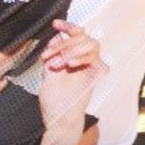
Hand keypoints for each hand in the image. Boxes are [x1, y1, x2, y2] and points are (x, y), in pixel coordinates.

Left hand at [38, 20, 107, 144]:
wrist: (58, 119)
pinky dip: (82, 57)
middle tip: (48, 55)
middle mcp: (85, 59)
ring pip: (91, 43)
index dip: (67, 26)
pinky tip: (70, 64)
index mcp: (74, 56)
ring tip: (58, 64)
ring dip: (72, 50)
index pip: (76, 35)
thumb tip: (57, 37)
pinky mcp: (96, 74)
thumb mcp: (48, 73)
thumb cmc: (53, 100)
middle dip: (64, 43)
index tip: (55, 24)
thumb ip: (53, 55)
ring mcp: (92, 66)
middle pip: (83, 36)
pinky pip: (94, 58)